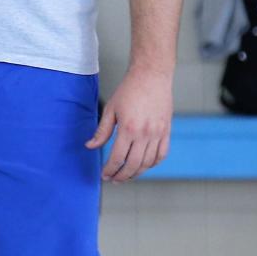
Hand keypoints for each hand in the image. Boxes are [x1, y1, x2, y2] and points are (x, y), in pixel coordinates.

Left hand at [85, 66, 172, 182]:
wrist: (151, 76)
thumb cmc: (129, 90)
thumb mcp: (110, 109)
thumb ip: (101, 131)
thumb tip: (90, 146)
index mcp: (128, 129)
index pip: (117, 158)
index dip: (109, 169)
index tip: (104, 175)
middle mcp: (145, 134)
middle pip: (133, 165)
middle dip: (122, 176)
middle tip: (114, 179)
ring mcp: (158, 133)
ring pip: (147, 163)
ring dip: (136, 173)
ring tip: (126, 175)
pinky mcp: (166, 131)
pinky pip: (161, 154)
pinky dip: (153, 163)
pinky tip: (144, 165)